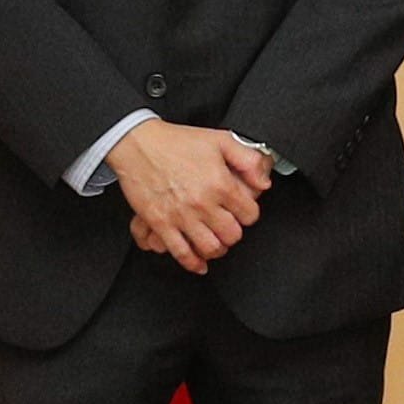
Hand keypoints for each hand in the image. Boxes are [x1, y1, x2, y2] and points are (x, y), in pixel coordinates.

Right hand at [113, 120, 271, 270]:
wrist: (139, 144)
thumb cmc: (177, 141)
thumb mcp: (221, 140)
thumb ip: (249, 160)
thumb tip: (263, 182)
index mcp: (220, 184)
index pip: (249, 214)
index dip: (249, 214)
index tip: (243, 212)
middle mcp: (202, 203)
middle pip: (232, 235)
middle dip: (234, 232)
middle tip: (228, 227)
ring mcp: (181, 216)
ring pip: (210, 248)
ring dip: (216, 248)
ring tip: (215, 241)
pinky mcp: (160, 223)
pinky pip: (180, 252)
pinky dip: (192, 262)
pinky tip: (198, 263)